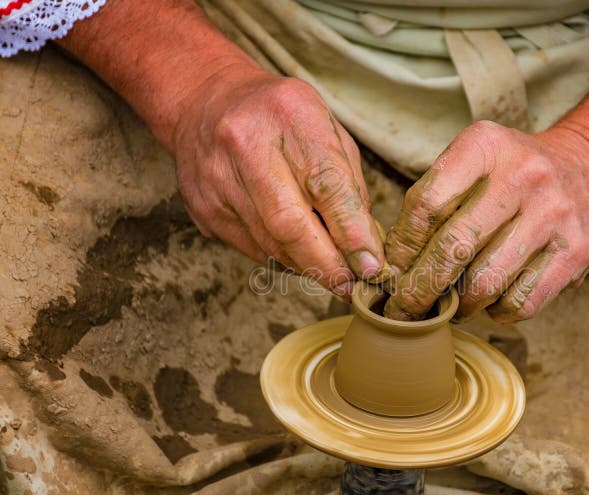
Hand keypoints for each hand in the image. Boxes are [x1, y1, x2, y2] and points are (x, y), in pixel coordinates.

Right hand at [173, 66, 386, 295]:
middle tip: (352, 287)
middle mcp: (246, 145)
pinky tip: (299, 255)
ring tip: (331, 272)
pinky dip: (282, 258)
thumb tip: (366, 246)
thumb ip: (348, 184)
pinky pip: (252, 248)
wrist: (204, 101)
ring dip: (307, 266)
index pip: (326, 185)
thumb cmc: (281, 117)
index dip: (351, 233)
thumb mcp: (326, 128)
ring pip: (271, 244)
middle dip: (327, 265)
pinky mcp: (202, 208)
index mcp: (289, 115)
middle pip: (290, 225)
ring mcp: (218, 179)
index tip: (372, 267)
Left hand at [384, 121, 588, 321]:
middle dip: (420, 289)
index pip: (426, 204)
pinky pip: (522, 301)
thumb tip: (395, 264)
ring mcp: (553, 215)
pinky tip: (493, 303)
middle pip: (453, 248)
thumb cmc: (517, 174)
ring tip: (451, 307)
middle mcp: (523, 175)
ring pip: (486, 282)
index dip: (402, 247)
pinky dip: (498, 312)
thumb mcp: (477, 161)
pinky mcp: (576, 252)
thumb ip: (438, 199)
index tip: (392, 271)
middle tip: (404, 309)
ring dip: (460, 306)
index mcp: (487, 146)